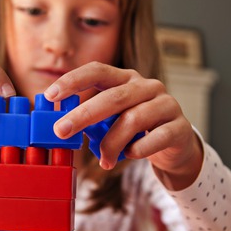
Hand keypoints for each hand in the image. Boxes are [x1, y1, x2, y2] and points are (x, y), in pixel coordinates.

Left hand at [44, 62, 201, 187]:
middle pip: (113, 96)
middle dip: (83, 114)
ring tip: (103, 160)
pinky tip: (130, 155)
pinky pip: (156, 138)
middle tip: (61, 131)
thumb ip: (93, 117)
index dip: (73, 80)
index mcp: (126, 79)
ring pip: (133, 119)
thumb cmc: (137, 129)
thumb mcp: (113, 118)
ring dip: (112, 143)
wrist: (175, 144)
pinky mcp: (179, 127)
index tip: (51, 96)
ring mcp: (166, 104)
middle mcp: (147, 86)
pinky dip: (138, 149)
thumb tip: (60, 127)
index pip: (98, 71)